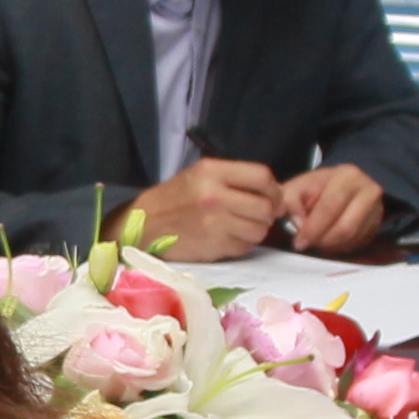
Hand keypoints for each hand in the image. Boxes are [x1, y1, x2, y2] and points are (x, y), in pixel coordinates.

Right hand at [131, 158, 285, 262]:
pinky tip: (231, 237)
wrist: (144, 225)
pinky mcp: (214, 246)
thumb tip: (272, 192)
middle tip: (260, 215)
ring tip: (244, 226)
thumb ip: (233, 179)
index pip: (262, 176)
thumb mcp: (199, 175)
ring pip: (259, 229)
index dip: (273, 189)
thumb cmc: (174, 198)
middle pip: (265, 206)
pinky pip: (245, 246)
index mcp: (212, 172)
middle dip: (268, 213)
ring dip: (257, 230)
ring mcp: (215, 223)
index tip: (271, 197)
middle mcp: (215, 196)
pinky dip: (243, 244)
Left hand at [280, 164, 395, 256]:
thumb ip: (291, 200)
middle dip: (322, 240)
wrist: (344, 184)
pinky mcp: (377, 225)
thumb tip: (297, 223)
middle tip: (306, 244)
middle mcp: (368, 191)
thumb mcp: (299, 186)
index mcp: (348, 176)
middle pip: (345, 227)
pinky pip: (357, 244)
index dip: (313, 228)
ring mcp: (377, 210)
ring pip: (352, 239)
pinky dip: (339, 247)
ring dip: (330, 245)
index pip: (330, 207)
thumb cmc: (319, 186)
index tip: (299, 241)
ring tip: (316, 240)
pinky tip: (328, 240)